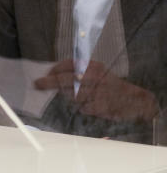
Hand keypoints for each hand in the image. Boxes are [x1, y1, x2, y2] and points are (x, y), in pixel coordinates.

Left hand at [35, 60, 157, 122]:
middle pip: (66, 79)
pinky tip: (88, 105)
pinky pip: (81, 108)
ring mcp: (97, 93)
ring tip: (74, 96)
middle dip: (49, 82)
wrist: (134, 101)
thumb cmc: (110, 86)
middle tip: (38, 84)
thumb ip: (78, 73)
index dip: (55, 69)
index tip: (46, 73)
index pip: (69, 64)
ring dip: (67, 97)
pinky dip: (81, 107)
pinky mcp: (99, 107)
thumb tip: (52, 75)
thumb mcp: (97, 73)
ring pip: (72, 95)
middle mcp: (95, 78)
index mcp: (94, 67)